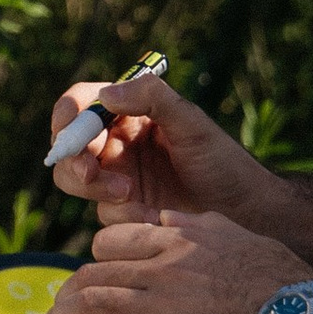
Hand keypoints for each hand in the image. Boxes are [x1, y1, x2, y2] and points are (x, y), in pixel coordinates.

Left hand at [33, 209, 312, 313]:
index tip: (89, 276)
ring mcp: (158, 301)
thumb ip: (195, 227)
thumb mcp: (235, 234)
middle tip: (56, 309)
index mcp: (179, 237)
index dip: (96, 260)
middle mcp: (161, 264)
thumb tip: (168, 221)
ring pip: (90, 301)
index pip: (116, 240)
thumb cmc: (282, 283)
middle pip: (95, 272)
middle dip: (68, 293)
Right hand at [47, 73, 282, 225]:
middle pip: (70, 146)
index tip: (67, 124)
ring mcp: (119, 179)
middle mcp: (118, 144)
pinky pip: (105, 215)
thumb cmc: (222, 162)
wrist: (245, 213)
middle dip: (72, 157)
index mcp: (130, 113)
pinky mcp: (127, 213)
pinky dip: (122, 216)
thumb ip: (152, 99)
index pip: (85, 103)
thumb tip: (106, 95)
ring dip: (93, 187)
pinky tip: (153, 218)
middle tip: (89, 172)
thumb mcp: (191, 123)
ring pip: (77, 180)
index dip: (69, 112)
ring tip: (128, 194)